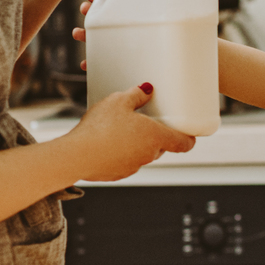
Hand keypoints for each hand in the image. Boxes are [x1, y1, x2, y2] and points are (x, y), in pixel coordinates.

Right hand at [67, 84, 195, 180]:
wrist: (76, 156)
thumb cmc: (100, 127)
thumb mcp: (119, 101)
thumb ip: (136, 94)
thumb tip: (147, 89)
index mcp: (156, 137)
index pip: (184, 143)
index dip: (189, 138)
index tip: (189, 133)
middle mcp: (148, 155)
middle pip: (161, 146)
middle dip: (155, 136)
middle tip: (146, 122)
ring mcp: (133, 167)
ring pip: (142, 154)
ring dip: (137, 145)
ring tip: (121, 130)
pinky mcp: (117, 175)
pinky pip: (124, 162)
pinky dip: (121, 154)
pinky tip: (107, 143)